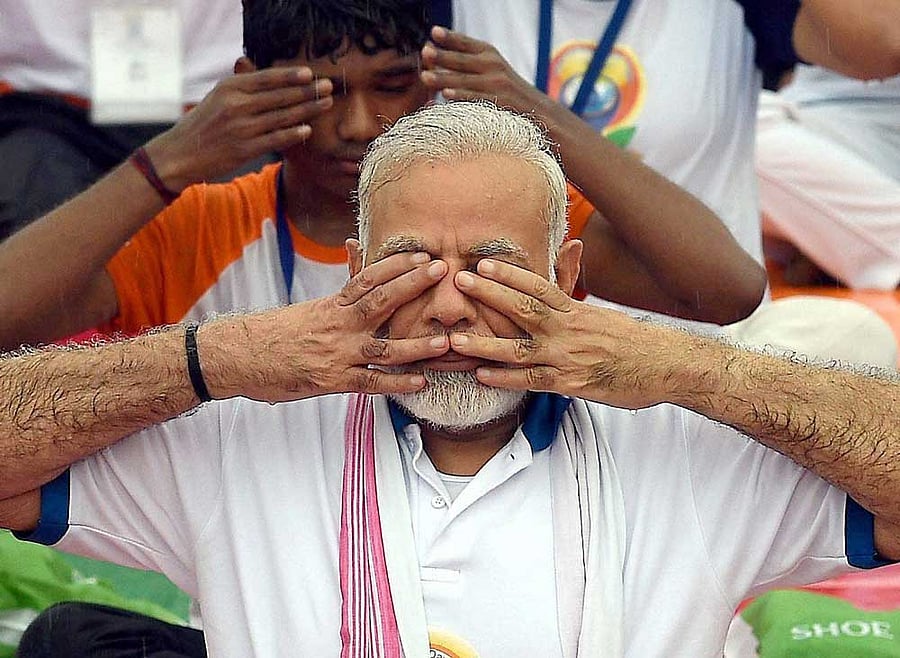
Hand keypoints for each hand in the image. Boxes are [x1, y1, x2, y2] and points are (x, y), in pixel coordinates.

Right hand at [144, 66, 334, 190]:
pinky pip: (275, 139)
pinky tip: (308, 129)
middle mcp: (236, 105)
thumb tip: (274, 77)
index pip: (266, 78)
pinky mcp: (244, 149)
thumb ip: (244, 87)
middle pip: (279, 96)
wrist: (180, 154)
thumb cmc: (204, 124)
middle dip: (307, 91)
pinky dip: (293, 133)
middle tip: (328, 86)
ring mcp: (241, 128)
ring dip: (307, 110)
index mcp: (229, 88)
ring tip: (326, 104)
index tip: (309, 73)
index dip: (290, 75)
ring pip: (282, 117)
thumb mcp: (218, 97)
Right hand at [204, 252, 451, 403]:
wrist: (238, 357)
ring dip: (414, 345)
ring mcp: (337, 353)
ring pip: (382, 347)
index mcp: (333, 304)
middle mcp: (338, 325)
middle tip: (443, 270)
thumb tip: (353, 244)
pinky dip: (395, 383)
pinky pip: (369, 382)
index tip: (423, 253)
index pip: (368, 277)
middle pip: (380, 301)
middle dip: (412, 286)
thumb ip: (343, 282)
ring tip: (444, 341)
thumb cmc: (277, 332)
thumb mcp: (312, 304)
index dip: (397, 265)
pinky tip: (419, 382)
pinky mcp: (332, 381)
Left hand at [420, 26, 548, 111]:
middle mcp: (493, 65)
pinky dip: (461, 96)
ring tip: (425, 77)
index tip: (434, 32)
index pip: (466, 43)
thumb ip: (466, 62)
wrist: (538, 110)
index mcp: (489, 54)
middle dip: (442, 56)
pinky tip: (446, 95)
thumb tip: (431, 58)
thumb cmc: (504, 90)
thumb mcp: (490, 69)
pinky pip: (475, 99)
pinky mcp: (499, 103)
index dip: (450, 37)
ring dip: (444, 78)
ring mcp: (496, 84)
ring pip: (465, 81)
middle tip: (425, 53)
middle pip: (462, 60)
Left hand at [447, 259, 687, 408]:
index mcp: (577, 311)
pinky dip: (506, 378)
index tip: (483, 262)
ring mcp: (568, 357)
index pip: (539, 286)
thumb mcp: (604, 312)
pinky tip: (482, 375)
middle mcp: (569, 329)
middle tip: (459, 281)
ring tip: (456, 339)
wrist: (667, 367)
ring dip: (486, 344)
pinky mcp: (571, 384)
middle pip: (524, 308)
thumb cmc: (635, 341)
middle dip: (489, 294)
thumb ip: (577, 288)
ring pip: (520, 348)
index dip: (509, 274)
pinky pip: (533, 381)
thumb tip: (572, 244)